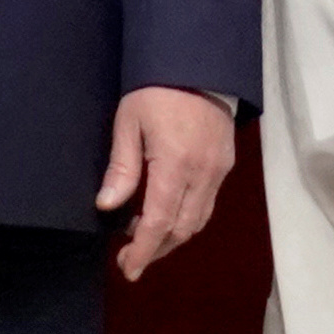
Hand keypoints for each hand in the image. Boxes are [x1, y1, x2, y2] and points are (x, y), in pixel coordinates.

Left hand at [97, 85, 237, 282]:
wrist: (200, 63)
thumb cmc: (156, 90)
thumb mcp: (129, 123)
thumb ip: (122, 168)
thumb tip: (107, 206)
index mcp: (174, 165)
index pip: (158, 222)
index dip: (142, 251)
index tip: (127, 269)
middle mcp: (202, 174)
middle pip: (181, 229)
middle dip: (156, 249)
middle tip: (130, 256)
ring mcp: (219, 172)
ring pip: (197, 221)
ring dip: (172, 237)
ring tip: (145, 238)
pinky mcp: (226, 165)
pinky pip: (207, 205)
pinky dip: (186, 218)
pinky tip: (167, 213)